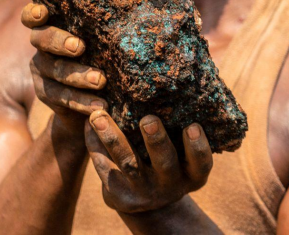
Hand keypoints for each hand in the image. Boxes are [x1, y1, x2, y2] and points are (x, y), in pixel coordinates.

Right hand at [21, 3, 108, 131]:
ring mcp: (42, 72)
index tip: (44, 13)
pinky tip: (100, 106)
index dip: (33, 14)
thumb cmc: (99, 55)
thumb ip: (99, 28)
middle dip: (59, 42)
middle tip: (79, 47)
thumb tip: (129, 5)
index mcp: (51, 28)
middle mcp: (41, 48)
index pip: (31, 17)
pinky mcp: (48, 95)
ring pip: (57, 71)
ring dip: (79, 76)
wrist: (89, 99)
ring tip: (100, 80)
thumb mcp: (97, 41)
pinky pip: (64, 98)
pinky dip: (83, 102)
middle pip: (41, 40)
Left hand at [85, 111, 212, 213]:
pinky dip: (94, 143)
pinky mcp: (118, 195)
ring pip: (128, 163)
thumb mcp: (182, 157)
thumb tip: (175, 83)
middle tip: (148, 120)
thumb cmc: (168, 162)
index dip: (198, 147)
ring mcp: (143, 192)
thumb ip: (179, 129)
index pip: (201, 163)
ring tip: (98, 116)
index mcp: (192, 175)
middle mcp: (170, 186)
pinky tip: (88, 122)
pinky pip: (104, 166)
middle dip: (156, 140)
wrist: (145, 204)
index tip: (192, 126)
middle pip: (164, 162)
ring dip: (113, 138)